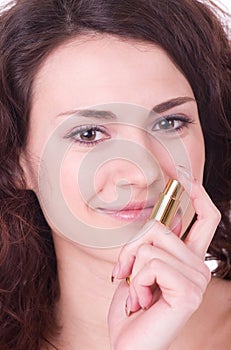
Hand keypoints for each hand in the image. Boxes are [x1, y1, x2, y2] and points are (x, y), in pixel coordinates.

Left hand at [108, 178, 220, 349]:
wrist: (128, 344)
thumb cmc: (132, 306)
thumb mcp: (138, 266)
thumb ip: (152, 242)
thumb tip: (160, 216)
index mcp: (188, 259)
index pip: (206, 218)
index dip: (198, 194)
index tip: (184, 175)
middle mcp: (198, 266)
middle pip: (160, 226)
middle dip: (131, 245)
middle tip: (124, 272)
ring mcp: (196, 280)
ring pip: (151, 244)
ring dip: (130, 267)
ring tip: (135, 291)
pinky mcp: (189, 292)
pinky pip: (151, 264)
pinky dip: (135, 281)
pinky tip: (142, 301)